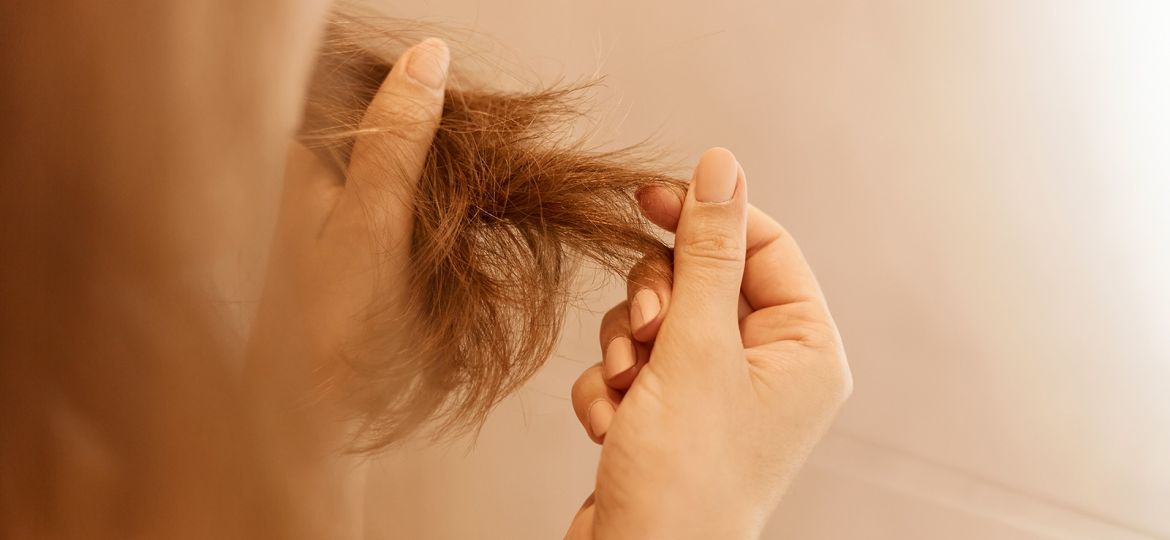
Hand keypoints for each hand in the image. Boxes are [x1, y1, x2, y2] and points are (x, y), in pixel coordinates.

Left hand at [247, 38, 449, 437]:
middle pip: (395, 116)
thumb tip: (429, 55)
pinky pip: (421, 198)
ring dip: (452, 169)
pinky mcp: (375, 240)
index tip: (466, 105)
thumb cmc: (326, 324)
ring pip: (414, 158)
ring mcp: (352, 207)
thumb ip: (396, 138)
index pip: (365, 78)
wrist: (311, 413)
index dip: (419, 82)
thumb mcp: (370, 221)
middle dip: (444, 128)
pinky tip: (469, 223)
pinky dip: (450, 204)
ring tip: (477, 193)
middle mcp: (326, 172)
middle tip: (481, 156)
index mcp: (309, 154)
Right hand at [567, 148, 851, 538]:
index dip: (705, 218)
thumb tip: (720, 166)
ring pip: (658, 321)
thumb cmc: (685, 476)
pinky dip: (613, 389)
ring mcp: (716, 395)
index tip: (646, 199)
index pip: (762, 246)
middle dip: (656, 303)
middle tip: (646, 334)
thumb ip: (707, 252)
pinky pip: (634, 365)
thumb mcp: (696, 348)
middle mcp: (767, 368)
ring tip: (626, 391)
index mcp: (804, 349)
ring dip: (626, 349)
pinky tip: (611, 426)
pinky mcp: (670, 416)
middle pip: (701, 281)